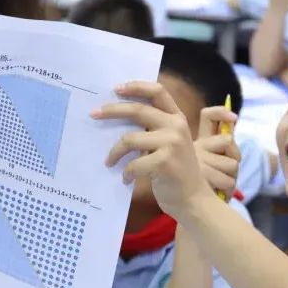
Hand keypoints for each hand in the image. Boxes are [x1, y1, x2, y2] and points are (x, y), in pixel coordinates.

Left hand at [94, 81, 210, 222]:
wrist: (194, 200)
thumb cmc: (176, 172)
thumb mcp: (170, 143)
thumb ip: (153, 128)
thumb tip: (118, 116)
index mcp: (177, 118)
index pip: (158, 91)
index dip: (136, 87)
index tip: (116, 88)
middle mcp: (177, 126)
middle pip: (138, 110)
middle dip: (112, 110)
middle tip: (93, 114)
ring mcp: (172, 143)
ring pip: (130, 139)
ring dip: (114, 152)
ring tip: (109, 162)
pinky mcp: (165, 162)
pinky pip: (133, 164)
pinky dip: (126, 172)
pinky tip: (126, 179)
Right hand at [193, 106, 239, 200]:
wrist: (187, 210)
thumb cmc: (202, 186)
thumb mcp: (208, 163)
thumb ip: (219, 146)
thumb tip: (232, 123)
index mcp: (198, 141)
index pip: (208, 116)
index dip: (221, 112)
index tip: (234, 117)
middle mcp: (195, 146)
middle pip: (228, 142)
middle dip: (233, 158)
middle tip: (223, 173)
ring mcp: (197, 160)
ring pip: (232, 164)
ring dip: (230, 178)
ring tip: (217, 186)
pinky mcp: (201, 177)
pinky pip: (229, 180)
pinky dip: (228, 191)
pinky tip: (217, 194)